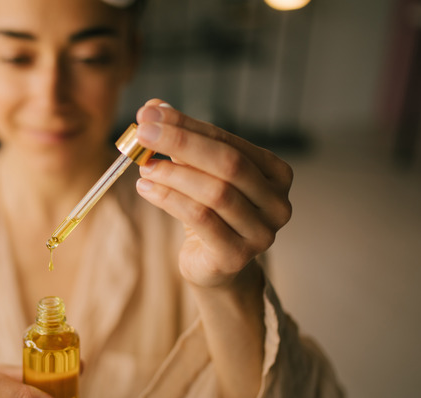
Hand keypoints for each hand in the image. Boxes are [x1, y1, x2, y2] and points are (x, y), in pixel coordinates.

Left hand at [135, 99, 292, 289]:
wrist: (214, 266)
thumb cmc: (210, 212)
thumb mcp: (198, 173)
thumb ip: (181, 141)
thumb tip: (153, 108)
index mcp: (275, 173)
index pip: (228, 140)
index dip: (188, 125)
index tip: (151, 114)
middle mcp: (277, 202)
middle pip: (228, 163)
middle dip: (181, 143)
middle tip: (143, 133)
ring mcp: (261, 232)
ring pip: (215, 192)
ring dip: (173, 174)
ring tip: (144, 166)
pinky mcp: (236, 256)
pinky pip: (201, 219)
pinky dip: (169, 199)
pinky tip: (146, 189)